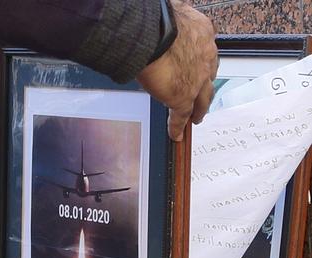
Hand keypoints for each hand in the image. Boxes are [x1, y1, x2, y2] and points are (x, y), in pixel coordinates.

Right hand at [136, 0, 217, 140]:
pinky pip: (181, 117)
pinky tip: (176, 135)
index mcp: (204, 35)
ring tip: (196, 119)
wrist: (156, 34)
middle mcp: (205, 59)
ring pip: (202, 100)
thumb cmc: (161, 20)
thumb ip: (176, 17)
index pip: (206, 53)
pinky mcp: (182, 98)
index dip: (202, 63)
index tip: (199, 68)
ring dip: (199, 111)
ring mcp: (196, 81)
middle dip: (206, 91)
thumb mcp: (175, 12)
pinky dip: (177, 127)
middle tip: (203, 99)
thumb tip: (170, 9)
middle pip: (209, 80)